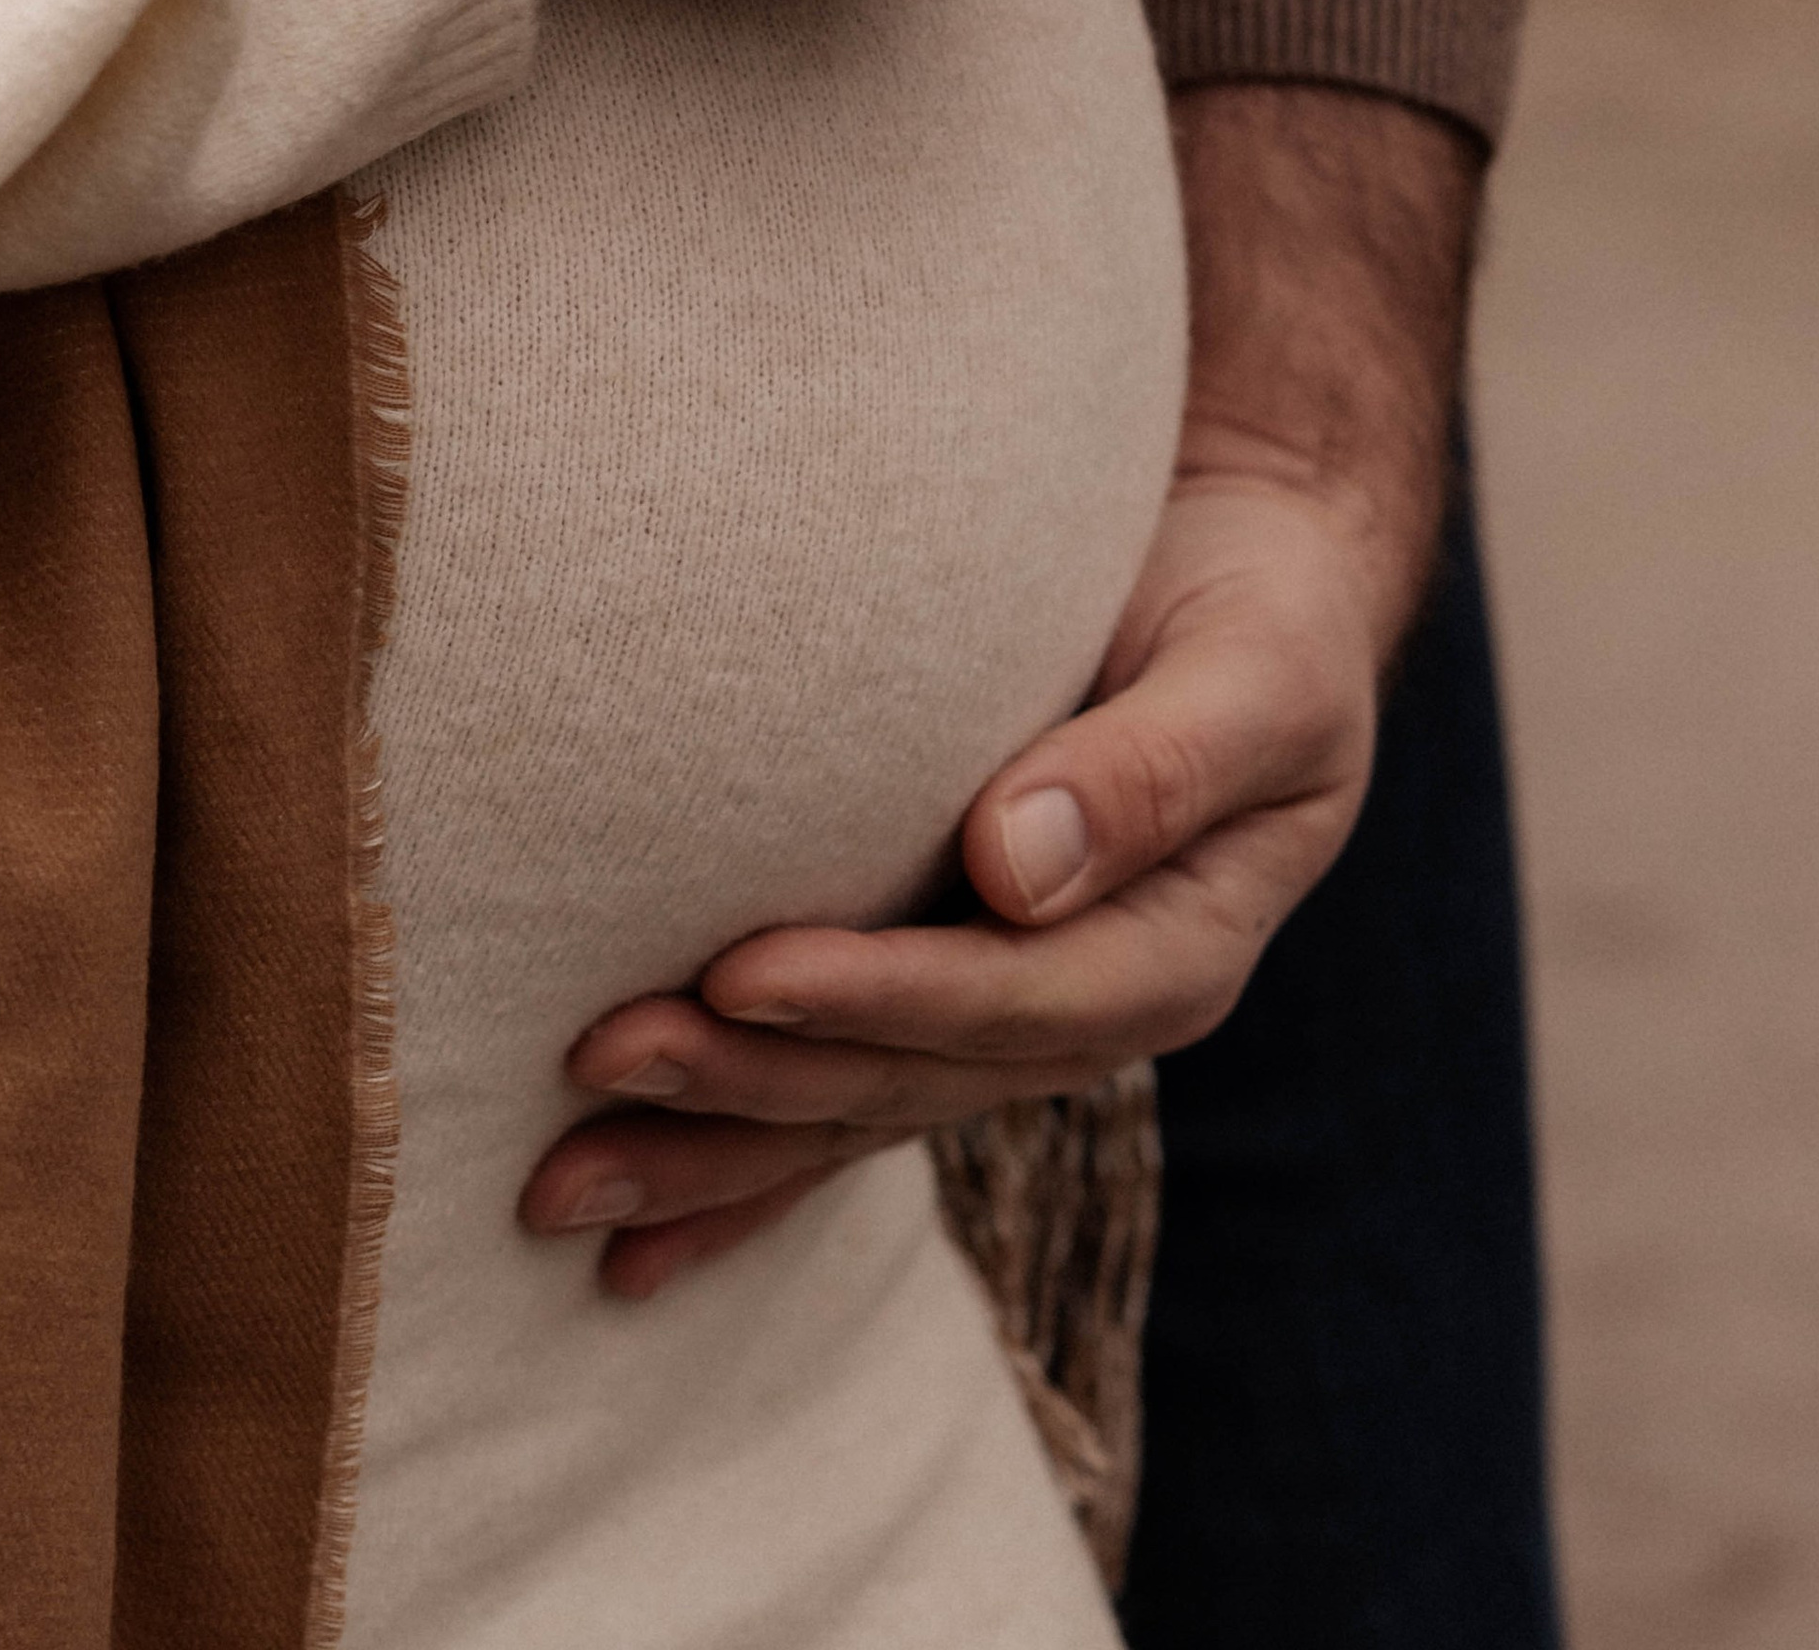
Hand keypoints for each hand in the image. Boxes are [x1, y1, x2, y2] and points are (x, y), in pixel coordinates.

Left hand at [520, 83, 1482, 1292]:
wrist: (1251, 572)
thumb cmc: (1258, 604)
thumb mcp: (1255, 672)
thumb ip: (1159, 767)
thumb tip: (1015, 873)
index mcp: (1177, 949)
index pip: (1011, 1000)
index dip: (876, 996)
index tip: (737, 974)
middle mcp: (1090, 1005)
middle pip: (908, 1075)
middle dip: (752, 1083)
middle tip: (598, 1060)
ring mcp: (1013, 1010)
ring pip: (853, 1106)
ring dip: (713, 1148)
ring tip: (560, 1185)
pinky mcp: (948, 981)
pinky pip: (841, 1092)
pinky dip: (740, 1164)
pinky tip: (634, 1246)